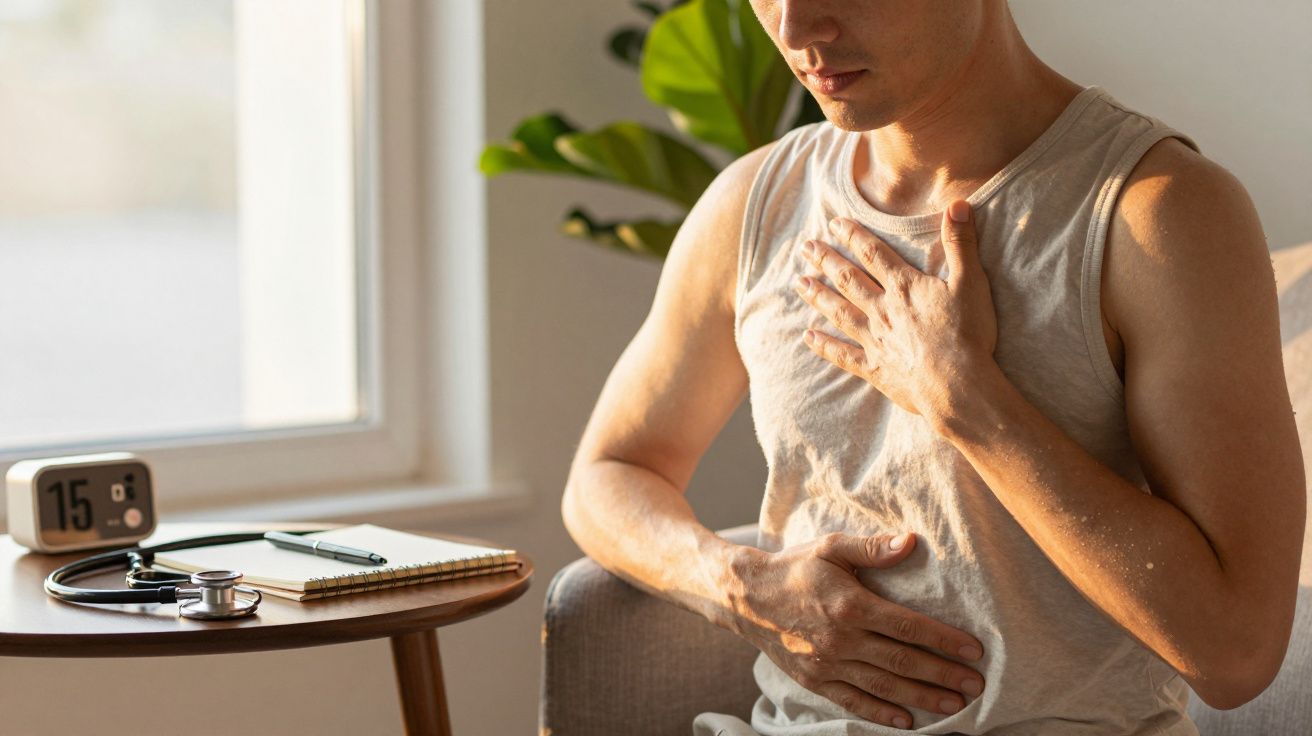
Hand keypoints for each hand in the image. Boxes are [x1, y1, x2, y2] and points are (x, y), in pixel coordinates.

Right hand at [726, 532, 986, 728]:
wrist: (747, 597)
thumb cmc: (795, 568)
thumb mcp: (831, 547)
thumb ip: (871, 548)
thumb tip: (910, 541)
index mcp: (850, 604)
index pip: (908, 626)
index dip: (944, 639)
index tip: (973, 650)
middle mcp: (840, 638)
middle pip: (902, 661)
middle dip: (943, 674)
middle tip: (976, 685)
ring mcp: (827, 663)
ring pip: (883, 686)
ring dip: (921, 697)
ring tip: (954, 704)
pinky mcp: (814, 680)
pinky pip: (852, 701)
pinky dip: (880, 713)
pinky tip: (906, 721)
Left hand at [793, 201, 998, 421]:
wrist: (958, 385)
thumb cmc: (968, 334)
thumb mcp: (971, 282)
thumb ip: (961, 243)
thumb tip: (957, 204)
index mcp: (905, 288)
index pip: (874, 254)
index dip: (854, 236)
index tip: (834, 223)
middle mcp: (884, 310)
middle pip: (849, 280)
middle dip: (826, 261)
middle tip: (805, 247)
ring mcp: (876, 340)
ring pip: (840, 312)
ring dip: (819, 296)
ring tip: (799, 283)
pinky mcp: (876, 368)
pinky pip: (843, 355)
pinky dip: (825, 346)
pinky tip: (808, 337)